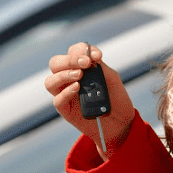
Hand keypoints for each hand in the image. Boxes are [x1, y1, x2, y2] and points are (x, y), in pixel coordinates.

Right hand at [44, 42, 134, 158]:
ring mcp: (66, 94)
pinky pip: (57, 100)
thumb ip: (101, 67)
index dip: (81, 50)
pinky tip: (77, 88)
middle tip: (85, 63)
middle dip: (69, 60)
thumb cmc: (116, 98)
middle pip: (55, 63)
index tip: (97, 56)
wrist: (121, 122)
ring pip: (50, 81)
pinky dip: (66, 92)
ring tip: (79, 75)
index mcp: (79, 67)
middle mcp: (69, 78)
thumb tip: (90, 56)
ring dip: (64, 74)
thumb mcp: (112, 79)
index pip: (72, 52)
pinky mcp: (66, 110)